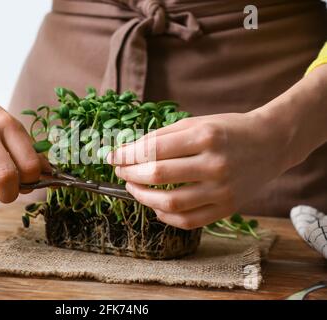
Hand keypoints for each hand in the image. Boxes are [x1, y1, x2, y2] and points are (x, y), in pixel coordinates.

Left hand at [108, 112, 289, 228]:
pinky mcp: (227, 208)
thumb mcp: (196, 123)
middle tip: (120, 171)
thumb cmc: (228, 130)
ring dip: (142, 197)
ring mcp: (222, 190)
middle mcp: (214, 164)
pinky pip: (188, 221)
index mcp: (204, 137)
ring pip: (170, 203)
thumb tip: (128, 150)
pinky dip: (165, 216)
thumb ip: (162, 137)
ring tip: (133, 188)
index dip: (126, 154)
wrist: (270, 143)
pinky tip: (155, 206)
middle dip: (130, 174)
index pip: (153, 149)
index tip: (111, 156)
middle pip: (157, 175)